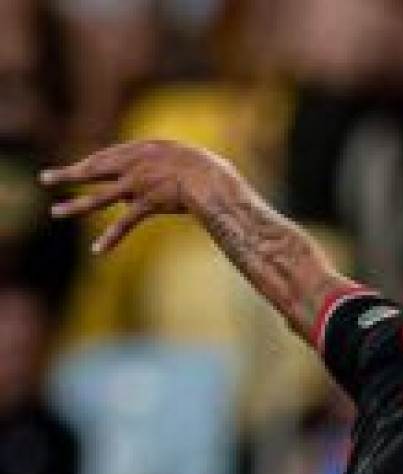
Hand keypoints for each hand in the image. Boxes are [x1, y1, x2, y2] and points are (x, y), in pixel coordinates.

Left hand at [42, 139, 233, 254]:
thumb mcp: (182, 157)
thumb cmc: (207, 168)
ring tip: (55, 212)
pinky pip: (125, 223)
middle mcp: (132, 166)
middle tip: (45, 179)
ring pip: (99, 198)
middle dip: (67, 175)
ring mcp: (137, 186)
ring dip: (75, 206)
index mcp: (140, 150)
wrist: (214, 179)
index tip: (77, 169)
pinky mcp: (147, 204)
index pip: (106, 157)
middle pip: (92, 171)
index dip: (89, 164)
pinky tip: (97, 250)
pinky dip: (111, 237)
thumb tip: (162, 179)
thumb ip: (165, 165)